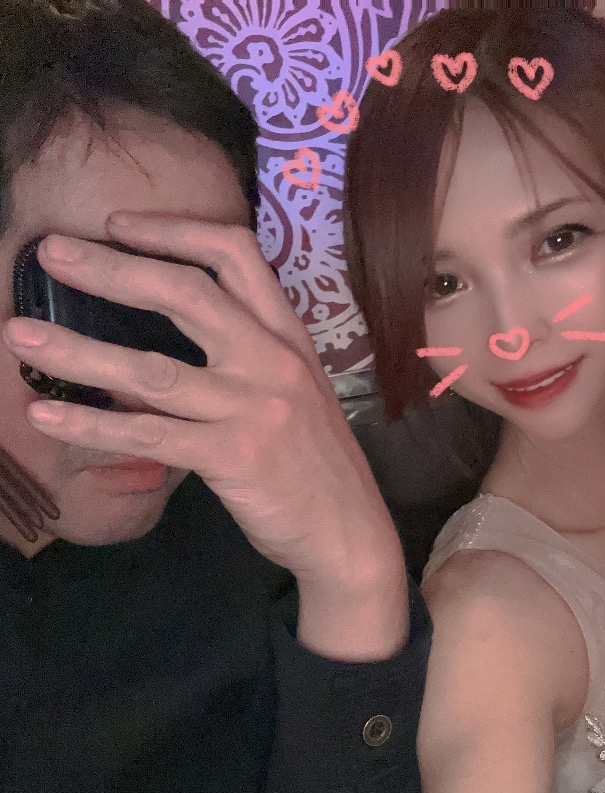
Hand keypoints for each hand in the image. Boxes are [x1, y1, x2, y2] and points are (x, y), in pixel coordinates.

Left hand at [2, 217, 407, 657]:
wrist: (348, 532)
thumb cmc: (313, 464)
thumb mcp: (290, 397)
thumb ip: (236, 367)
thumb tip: (145, 364)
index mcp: (287, 337)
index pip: (236, 256)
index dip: (174, 230)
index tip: (119, 225)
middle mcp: (272, 360)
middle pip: (186, 293)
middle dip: (112, 269)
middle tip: (52, 253)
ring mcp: (254, 408)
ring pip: (151, 370)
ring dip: (77, 352)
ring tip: (20, 336)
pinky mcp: (234, 456)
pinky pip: (150, 435)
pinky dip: (93, 425)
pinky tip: (49, 417)